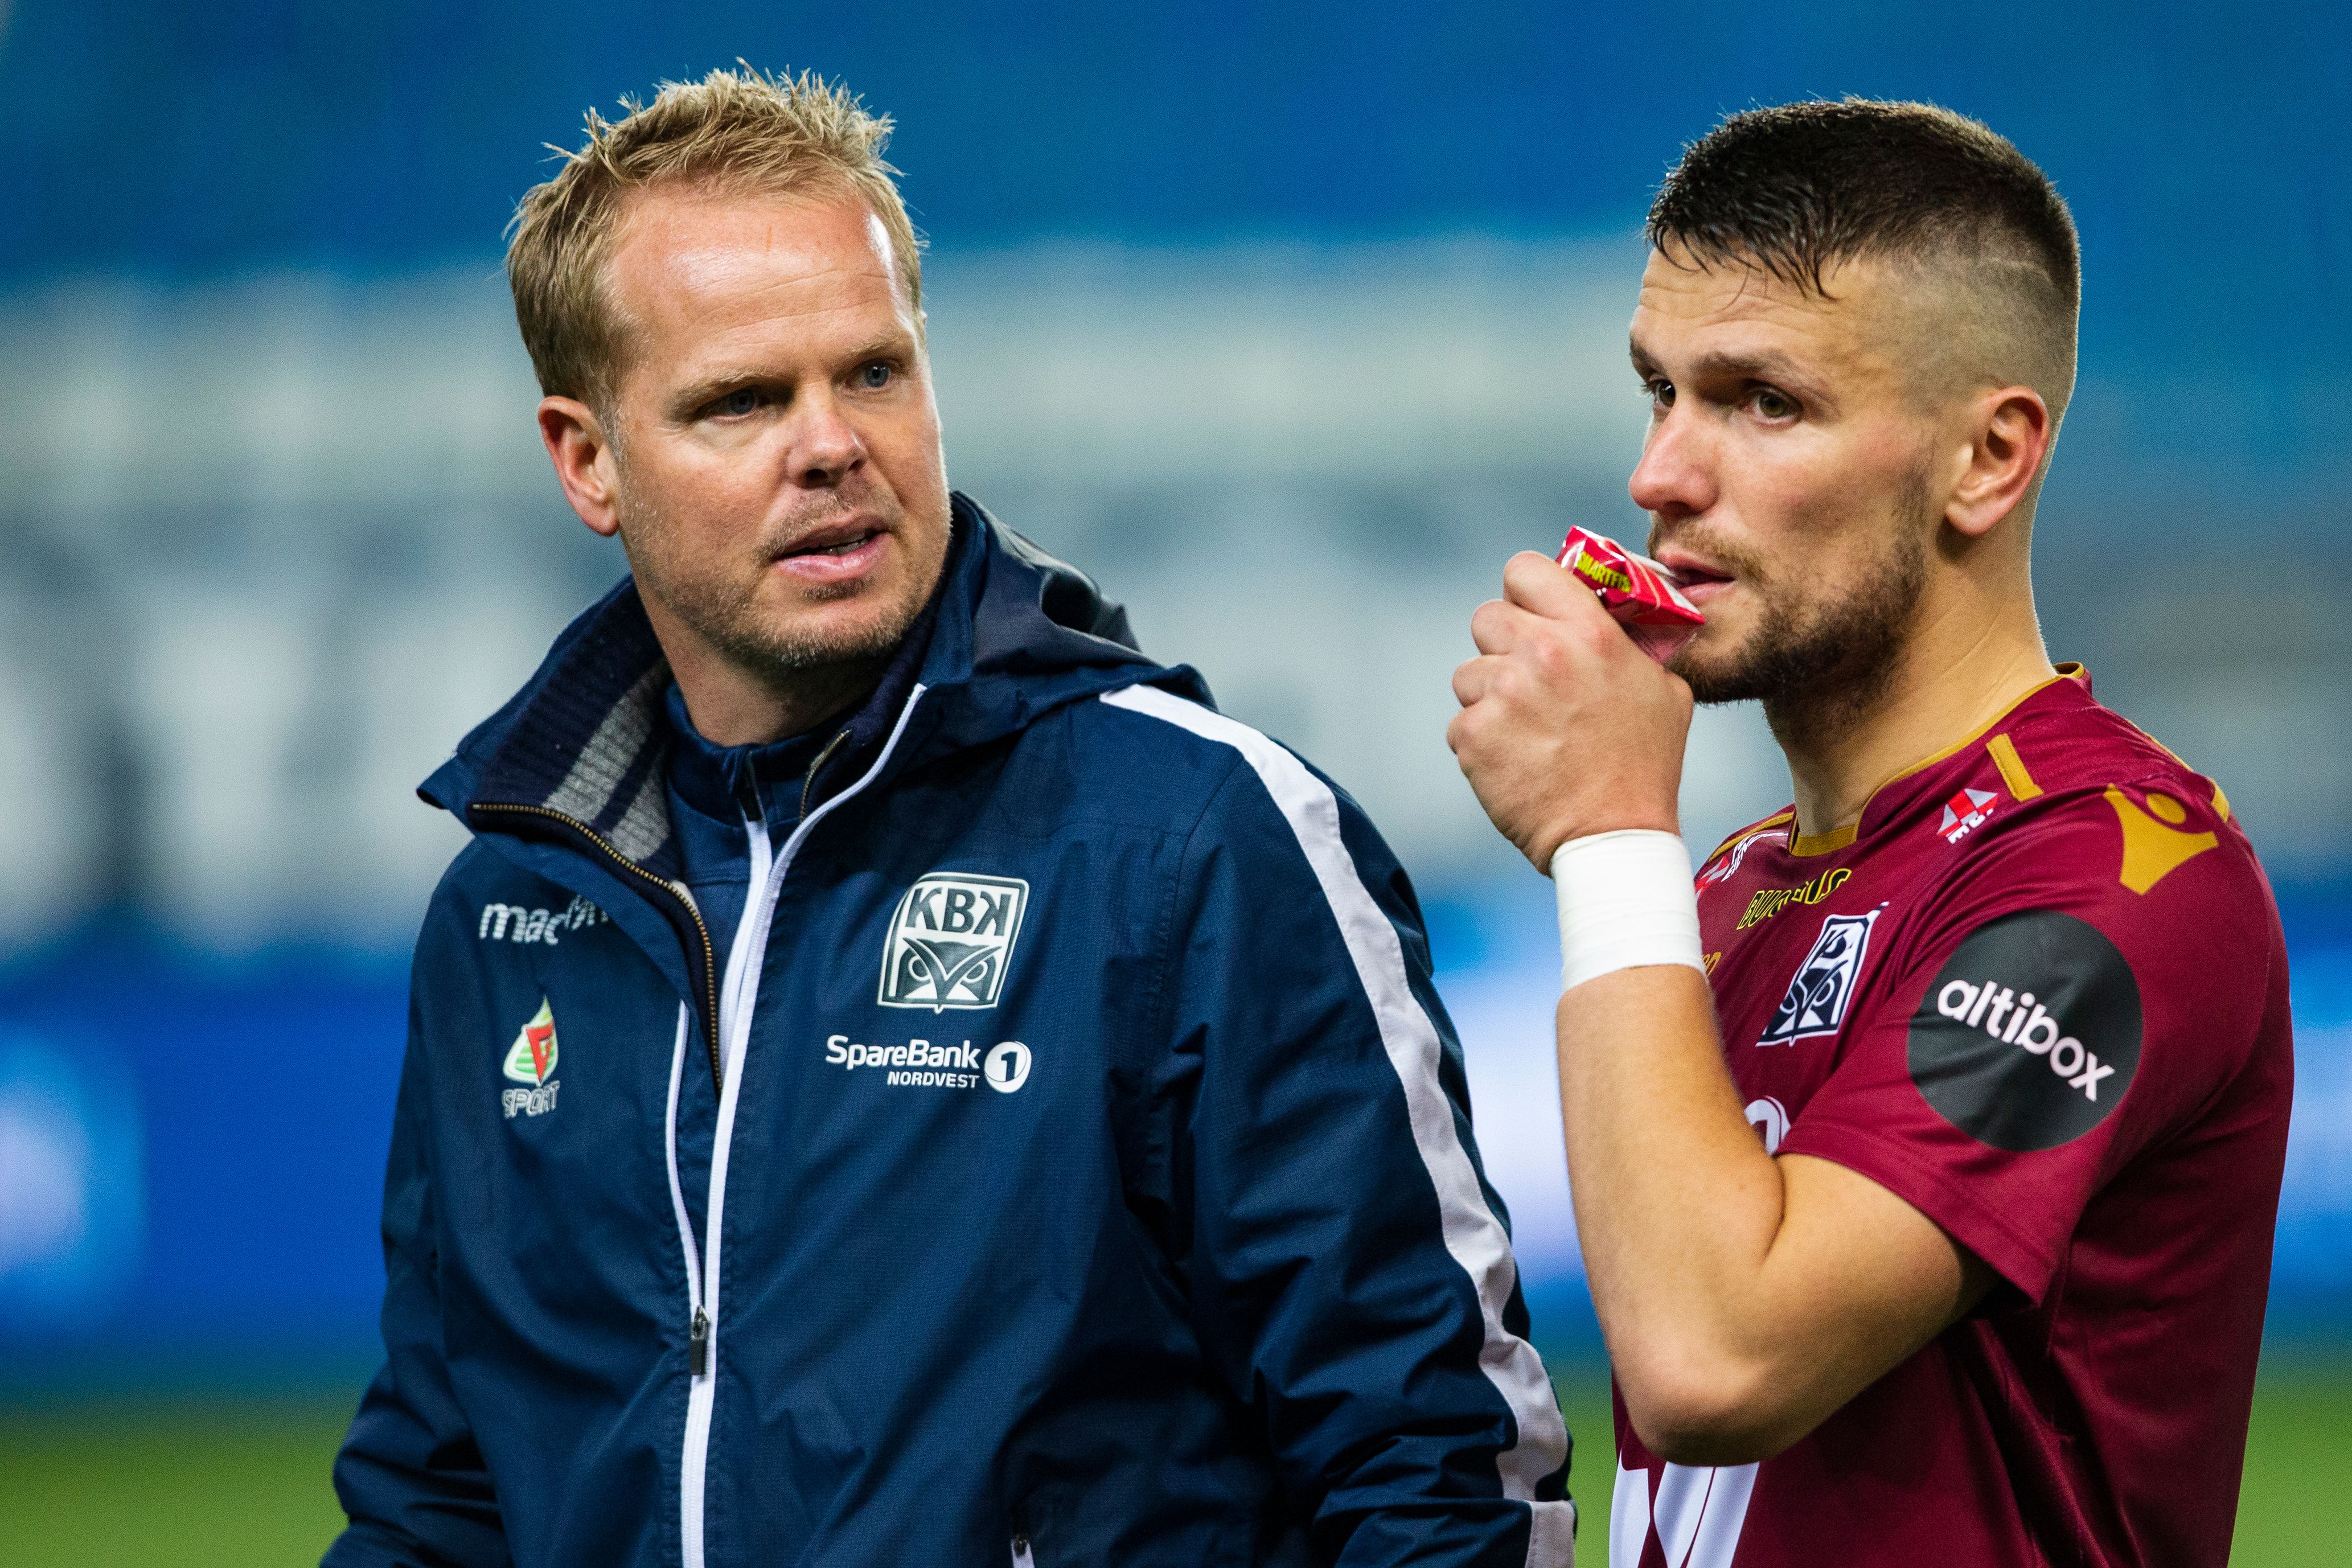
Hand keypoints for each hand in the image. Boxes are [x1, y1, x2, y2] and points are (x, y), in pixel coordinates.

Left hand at [1447, 551, 1694, 869]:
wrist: (1612, 835)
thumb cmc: (1644, 766)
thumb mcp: (1663, 688)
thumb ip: (1629, 645)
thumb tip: (1613, 622)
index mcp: (1588, 632)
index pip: (1526, 570)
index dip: (1523, 591)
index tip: (1531, 613)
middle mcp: (1540, 653)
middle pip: (1486, 617)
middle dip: (1501, 645)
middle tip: (1526, 679)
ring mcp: (1502, 694)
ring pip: (1468, 674)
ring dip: (1489, 698)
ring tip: (1526, 732)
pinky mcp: (1473, 735)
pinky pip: (1460, 723)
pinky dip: (1480, 742)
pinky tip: (1515, 761)